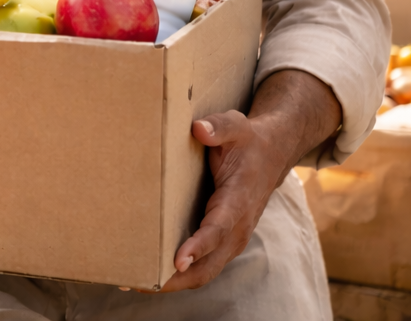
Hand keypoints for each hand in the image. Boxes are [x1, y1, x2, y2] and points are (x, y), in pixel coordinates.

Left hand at [161, 69, 340, 291]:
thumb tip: (199, 129)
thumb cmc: (248, 141)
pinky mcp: (225, 241)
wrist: (271, 155)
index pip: (218, 229)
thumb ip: (219, 127)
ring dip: (177, 281)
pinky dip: (183, 275)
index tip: (178, 260)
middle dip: (179, 277)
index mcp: (238, 200)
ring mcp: (232, 237)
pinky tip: (154, 275)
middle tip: (144, 283)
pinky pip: (205, 265)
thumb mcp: (236, 126)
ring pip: (206, 270)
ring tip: (138, 284)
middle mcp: (237, 227)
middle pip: (210, 263)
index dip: (198, 246)